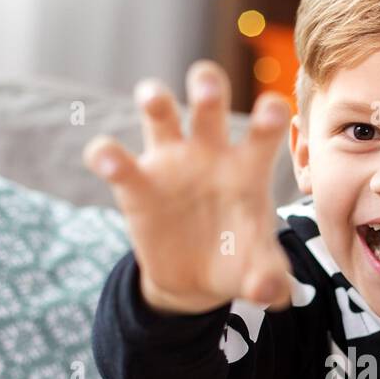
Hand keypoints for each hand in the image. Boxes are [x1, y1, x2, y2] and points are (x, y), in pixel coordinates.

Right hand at [83, 60, 295, 314]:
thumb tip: (272, 293)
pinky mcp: (136, 184)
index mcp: (247, 167)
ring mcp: (170, 162)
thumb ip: (269, 278)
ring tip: (152, 100)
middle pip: (208, 102)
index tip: (273, 110)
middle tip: (205, 85)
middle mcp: (209, 153)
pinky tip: (109, 160)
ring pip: (159, 113)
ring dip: (153, 98)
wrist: (195, 282)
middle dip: (206, 85)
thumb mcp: (257, 272)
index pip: (264, 129)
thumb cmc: (236, 262)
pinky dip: (106, 154)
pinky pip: (115, 159)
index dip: (270, 115)